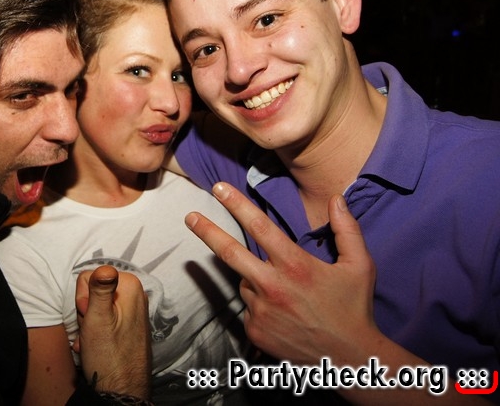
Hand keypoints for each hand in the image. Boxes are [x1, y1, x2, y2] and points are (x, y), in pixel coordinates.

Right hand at [73, 265, 150, 399]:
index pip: (88, 276)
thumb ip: (100, 290)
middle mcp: (135, 294)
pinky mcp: (129, 323)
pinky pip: (105, 318)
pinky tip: (95, 346)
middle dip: (86, 311)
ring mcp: (133, 309)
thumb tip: (105, 268)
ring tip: (92, 341)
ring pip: (95, 305)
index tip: (89, 318)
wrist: (122, 389)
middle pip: (93, 290)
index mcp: (130, 285)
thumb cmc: (109, 356)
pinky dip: (96, 331)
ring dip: (88, 324)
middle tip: (91, 331)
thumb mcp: (97, 319)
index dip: (82, 298)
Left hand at [185, 182, 380, 365]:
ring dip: (257, 280)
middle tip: (190, 217)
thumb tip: (336, 198)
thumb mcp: (359, 265)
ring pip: (246, 283)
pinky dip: (261, 305)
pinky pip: (249, 308)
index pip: (260, 227)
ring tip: (288, 295)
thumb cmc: (354, 309)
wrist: (349, 360)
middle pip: (230, 252)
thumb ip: (347, 229)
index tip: (219, 188)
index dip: (237, 205)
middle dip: (207, 231)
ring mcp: (261, 311)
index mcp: (295, 266)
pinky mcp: (255, 331)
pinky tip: (284, 314)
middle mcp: (273, 286)